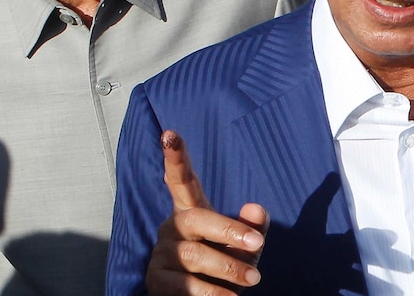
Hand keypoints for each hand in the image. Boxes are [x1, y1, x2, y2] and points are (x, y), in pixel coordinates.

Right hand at [145, 130, 269, 295]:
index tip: (170, 133)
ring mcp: (162, 252)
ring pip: (193, 255)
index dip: (176, 158)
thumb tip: (255, 207)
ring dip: (228, 268)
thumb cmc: (226, 265)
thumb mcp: (246, 245)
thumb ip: (253, 226)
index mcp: (192, 210)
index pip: (181, 180)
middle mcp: (173, 226)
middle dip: (229, 231)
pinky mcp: (156, 279)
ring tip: (253, 280)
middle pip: (196, 219)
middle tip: (257, 245)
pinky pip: (184, 285)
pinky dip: (212, 293)